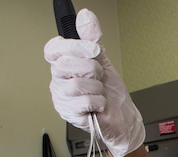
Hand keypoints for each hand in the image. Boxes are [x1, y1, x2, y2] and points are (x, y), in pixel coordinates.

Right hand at [43, 8, 144, 156]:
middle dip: (91, 68)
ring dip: (97, 87)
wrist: (124, 119)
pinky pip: (83, 102)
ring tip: (100, 92)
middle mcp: (59, 81)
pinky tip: (99, 105)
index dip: (74, 47)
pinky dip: (98, 102)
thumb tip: (85, 16)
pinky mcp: (69, 114)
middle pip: (65, 65)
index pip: (54, 49)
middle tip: (99, 76)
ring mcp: (62, 98)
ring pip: (75, 84)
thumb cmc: (112, 93)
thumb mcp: (104, 61)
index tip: (93, 50)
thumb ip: (92, 39)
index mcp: (64, 65)